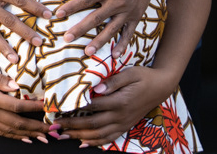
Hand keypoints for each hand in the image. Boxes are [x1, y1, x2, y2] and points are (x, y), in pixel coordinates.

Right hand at [0, 65, 54, 141]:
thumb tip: (16, 86)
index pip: (16, 106)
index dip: (33, 108)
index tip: (47, 106)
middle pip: (16, 124)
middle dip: (36, 127)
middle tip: (52, 129)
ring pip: (9, 131)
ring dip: (28, 135)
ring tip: (44, 138)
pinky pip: (0, 133)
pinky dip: (14, 137)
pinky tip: (24, 138)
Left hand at [55, 0, 163, 56]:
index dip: (71, 7)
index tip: (58, 14)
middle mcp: (117, 2)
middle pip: (96, 18)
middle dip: (81, 29)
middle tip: (67, 39)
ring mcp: (128, 11)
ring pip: (111, 29)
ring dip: (99, 42)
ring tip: (87, 52)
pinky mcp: (136, 17)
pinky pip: (129, 33)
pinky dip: (123, 45)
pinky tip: (114, 56)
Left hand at [58, 66, 177, 146]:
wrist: (161, 87)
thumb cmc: (144, 77)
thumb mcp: (131, 73)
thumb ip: (114, 81)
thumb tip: (97, 87)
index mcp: (120, 101)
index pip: (92, 106)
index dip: (75, 108)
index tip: (59, 108)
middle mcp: (120, 115)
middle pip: (92, 123)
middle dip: (72, 126)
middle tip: (54, 126)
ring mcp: (123, 123)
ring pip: (99, 134)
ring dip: (79, 136)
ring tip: (63, 135)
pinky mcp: (125, 126)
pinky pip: (109, 138)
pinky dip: (95, 142)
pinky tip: (83, 143)